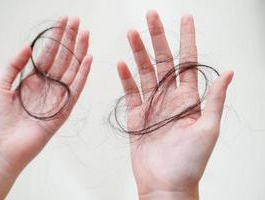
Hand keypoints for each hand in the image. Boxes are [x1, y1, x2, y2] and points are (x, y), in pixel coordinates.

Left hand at [0, 16, 91, 198]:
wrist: (0, 147)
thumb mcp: (0, 85)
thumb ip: (14, 65)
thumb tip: (28, 46)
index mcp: (32, 81)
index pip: (48, 54)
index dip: (56, 37)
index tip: (64, 22)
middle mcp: (47, 87)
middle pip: (62, 59)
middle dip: (70, 40)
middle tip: (78, 22)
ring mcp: (57, 98)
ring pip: (71, 70)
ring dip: (79, 52)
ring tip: (85, 35)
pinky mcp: (63, 111)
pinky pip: (75, 90)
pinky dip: (83, 75)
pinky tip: (88, 60)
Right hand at [117, 11, 232, 199]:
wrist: (165, 184)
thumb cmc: (189, 162)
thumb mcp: (208, 129)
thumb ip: (214, 100)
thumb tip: (229, 73)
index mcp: (188, 99)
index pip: (188, 62)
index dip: (187, 39)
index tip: (186, 19)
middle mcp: (169, 98)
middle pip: (163, 61)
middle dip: (157, 38)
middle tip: (150, 17)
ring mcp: (151, 105)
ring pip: (144, 72)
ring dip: (138, 53)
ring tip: (132, 34)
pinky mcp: (136, 115)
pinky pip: (130, 92)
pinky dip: (125, 78)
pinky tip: (121, 64)